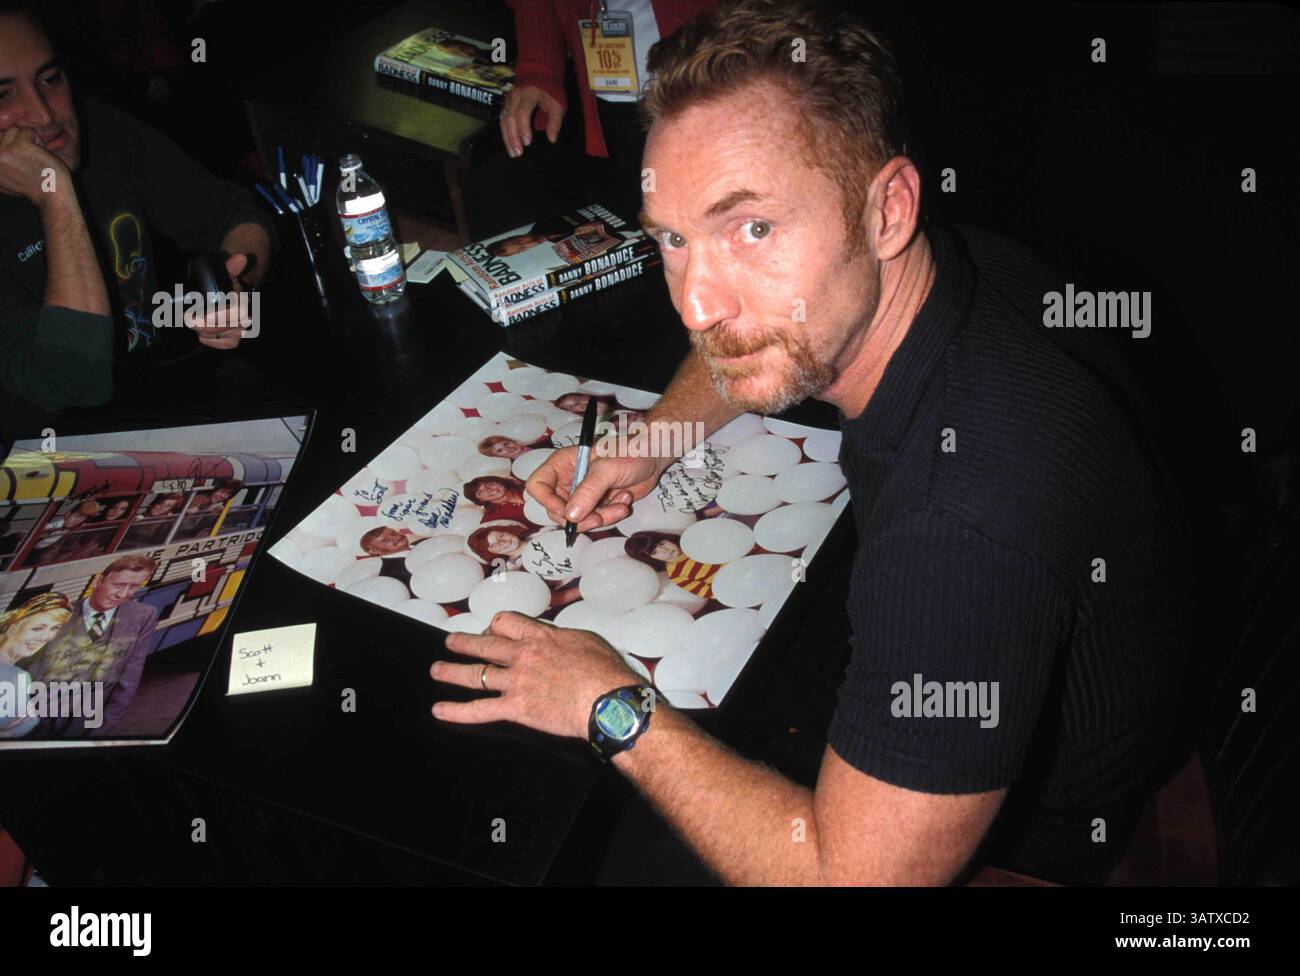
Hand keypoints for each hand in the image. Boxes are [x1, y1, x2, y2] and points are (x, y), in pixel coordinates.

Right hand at [0, 126, 67, 205]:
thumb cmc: (36, 188)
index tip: (20, 157)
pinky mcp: (20, 146)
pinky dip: (37, 140)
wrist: (52, 196)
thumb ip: (0, 164)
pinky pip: (27, 131)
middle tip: (30, 156)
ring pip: (13, 131)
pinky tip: (42, 154)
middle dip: (17, 141)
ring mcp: (4, 152)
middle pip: (2, 135)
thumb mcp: (7, 178)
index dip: (9, 146)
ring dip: (27, 140)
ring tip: (36, 155)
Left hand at [188, 253, 251, 349]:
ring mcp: (243, 329)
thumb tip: (241, 257)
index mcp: (245, 301)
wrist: (233, 294)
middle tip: (189, 319)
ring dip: (207, 333)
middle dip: (206, 326)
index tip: (200, 316)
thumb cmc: (226, 283)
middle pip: (229, 328)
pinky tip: (203, 336)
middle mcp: (247, 317)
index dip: (219, 316)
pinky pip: (228, 344)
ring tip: (195, 324)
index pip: (238, 313)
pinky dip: (214, 342)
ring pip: (227, 337)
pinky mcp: (237, 338)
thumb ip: (231, 267)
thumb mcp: (226, 273)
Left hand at [432, 611, 639, 738]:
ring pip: (475, 673)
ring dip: (451, 672)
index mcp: (540, 636)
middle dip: (464, 642)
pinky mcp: (515, 708)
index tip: (492, 629)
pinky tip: (440, 711)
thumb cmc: (604, 671)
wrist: (607, 700)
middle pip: (484, 644)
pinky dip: (457, 711)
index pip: (506, 621)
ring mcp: (515, 682)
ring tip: (438, 669)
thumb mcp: (586, 640)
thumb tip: (558, 639)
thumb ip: (563, 637)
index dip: (494, 625)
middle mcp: (522, 655)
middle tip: (451, 642)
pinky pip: (479, 709)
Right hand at [499, 84, 563, 156]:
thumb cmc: (550, 89)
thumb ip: (555, 122)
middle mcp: (516, 95)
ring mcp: (509, 99)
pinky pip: (502, 119)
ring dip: (507, 138)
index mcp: (529, 93)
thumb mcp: (557, 104)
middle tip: (518, 152)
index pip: (522, 112)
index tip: (527, 142)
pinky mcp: (506, 103)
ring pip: (504, 120)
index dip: (523, 128)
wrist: (540, 73)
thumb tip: (552, 139)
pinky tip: (509, 144)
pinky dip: (505, 133)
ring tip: (513, 152)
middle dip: (513, 137)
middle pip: (510, 118)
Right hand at [525, 443, 665, 533]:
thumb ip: (589, 491)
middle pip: (556, 510)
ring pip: (578, 519)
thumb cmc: (630, 451)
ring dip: (601, 518)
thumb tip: (571, 515)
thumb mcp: (608, 469)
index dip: (546, 502)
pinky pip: (595, 519)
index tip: (567, 513)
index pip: (538, 485)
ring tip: (621, 505)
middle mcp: (568, 480)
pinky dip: (611, 515)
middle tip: (599, 518)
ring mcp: (583, 494)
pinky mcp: (597, 504)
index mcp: (562, 464)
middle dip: (579, 518)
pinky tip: (624, 500)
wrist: (654, 456)